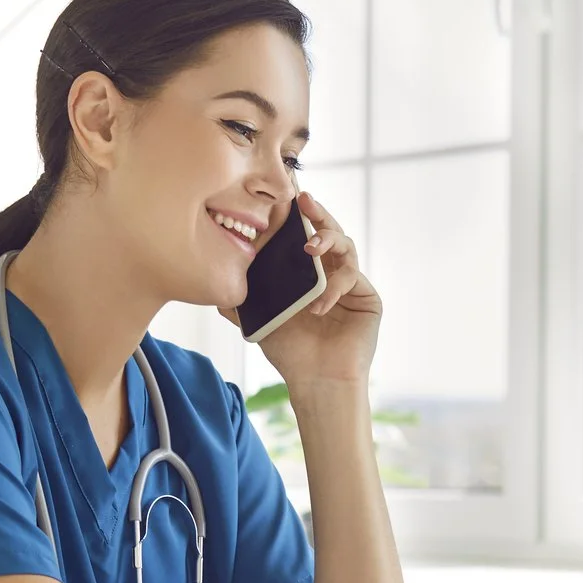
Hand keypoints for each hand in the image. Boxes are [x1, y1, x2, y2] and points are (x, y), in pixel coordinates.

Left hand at [241, 191, 380, 387]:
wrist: (316, 381)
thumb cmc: (291, 352)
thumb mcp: (260, 319)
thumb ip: (241, 300)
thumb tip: (214, 284)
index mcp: (308, 274)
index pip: (303, 237)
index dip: (295, 218)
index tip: (281, 200)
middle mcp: (332, 274)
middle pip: (328, 231)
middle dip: (316, 213)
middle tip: (303, 201)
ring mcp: (352, 284)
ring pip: (346, 245)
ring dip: (327, 240)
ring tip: (309, 248)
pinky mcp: (368, 298)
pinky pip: (352, 277)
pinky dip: (333, 286)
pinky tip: (317, 305)